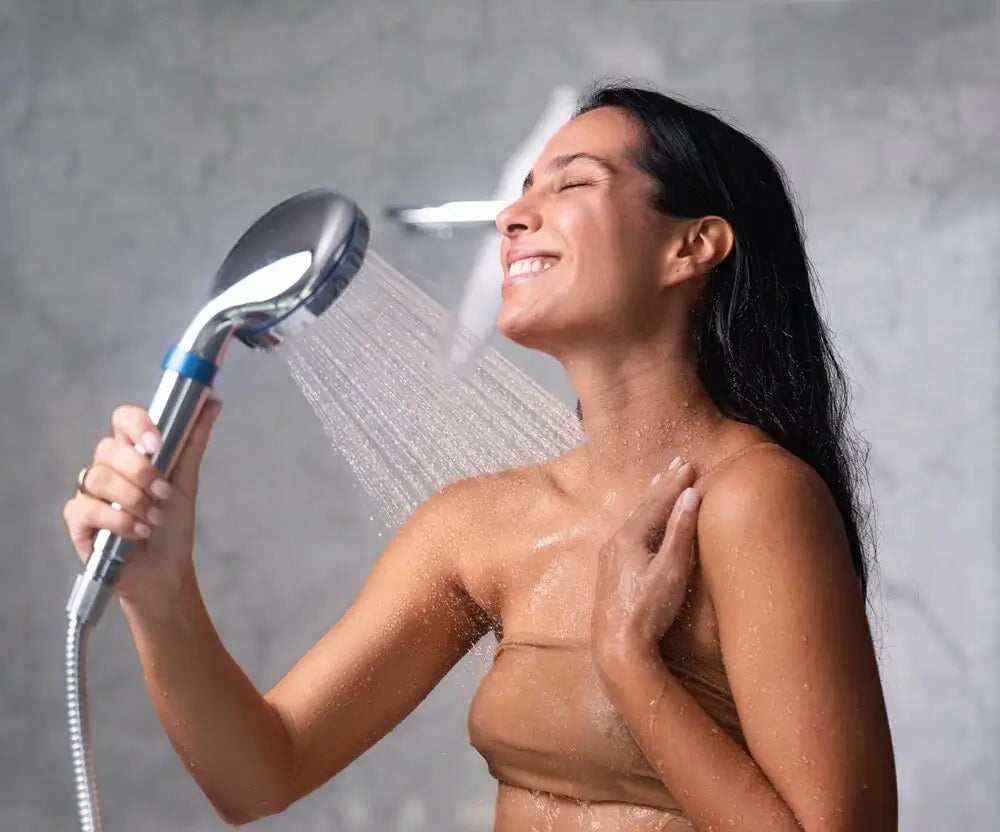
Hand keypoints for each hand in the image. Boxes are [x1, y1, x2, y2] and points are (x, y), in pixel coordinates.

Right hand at [62, 399, 221, 605]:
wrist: (164, 571)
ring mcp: (90, 492)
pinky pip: (88, 508)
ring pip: (98, 478)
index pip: (123, 419)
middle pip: (108, 448)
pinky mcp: (78, 519)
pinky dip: (119, 520)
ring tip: (154, 517)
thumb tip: (213, 402)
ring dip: (133, 499)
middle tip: (163, 493)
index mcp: (132, 452)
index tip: (158, 443)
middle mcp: (107, 467)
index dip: (138, 424)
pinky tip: (138, 531)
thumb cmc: (172, 525)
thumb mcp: (186, 481)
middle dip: (141, 471)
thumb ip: (193, 441)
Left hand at [592, 457, 701, 667]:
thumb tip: (690, 495)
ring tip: (659, 483)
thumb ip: (680, 531)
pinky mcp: (611, 573)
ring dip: (650, 500)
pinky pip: (629, 533)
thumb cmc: (648, 608)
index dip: (676, 483)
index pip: (658, 501)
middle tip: (676, 463)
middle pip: (643, 506)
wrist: (617, 645)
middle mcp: (616, 541)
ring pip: (634, 519)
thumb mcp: (671, 569)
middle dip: (662, 484)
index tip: (690, 463)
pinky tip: (641, 524)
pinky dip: (641, 518)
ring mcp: (610, 557)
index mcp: (630, 536)